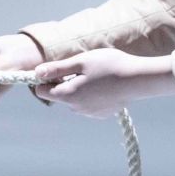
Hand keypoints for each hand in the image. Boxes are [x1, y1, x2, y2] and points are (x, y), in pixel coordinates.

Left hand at [30, 47, 174, 117]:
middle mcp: (77, 109)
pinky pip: (89, 104)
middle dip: (64, 82)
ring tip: (96, 75)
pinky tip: (105, 85)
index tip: (59, 68)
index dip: (46, 78)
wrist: (139, 79)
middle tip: (82, 68)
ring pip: (74, 100)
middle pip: (59, 95)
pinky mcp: (102, 114)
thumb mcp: (80, 62)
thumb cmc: (109, 66)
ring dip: (78, 88)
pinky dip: (92, 95)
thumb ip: (57, 68)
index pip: (42, 91)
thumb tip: (36, 72)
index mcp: (68, 95)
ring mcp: (90, 113)